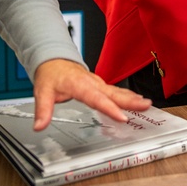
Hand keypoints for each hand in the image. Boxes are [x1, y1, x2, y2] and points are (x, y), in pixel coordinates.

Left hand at [31, 59, 151, 130]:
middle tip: (145, 105)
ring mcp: (97, 83)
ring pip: (116, 91)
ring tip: (146, 104)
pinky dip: (127, 96)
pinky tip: (137, 100)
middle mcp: (91, 82)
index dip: (109, 108)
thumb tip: (39, 126)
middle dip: (129, 100)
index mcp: (78, 84)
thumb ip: (42, 109)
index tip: (121, 117)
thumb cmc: (50, 74)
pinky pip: (115, 91)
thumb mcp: (42, 91)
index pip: (95, 98)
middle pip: (112, 93)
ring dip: (132, 98)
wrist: (54, 59)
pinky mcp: (100, 85)